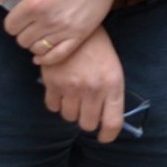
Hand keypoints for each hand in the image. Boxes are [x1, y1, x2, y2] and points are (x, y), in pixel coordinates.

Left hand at [0, 0, 117, 66]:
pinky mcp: (79, 35)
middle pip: (22, 40)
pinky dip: (46, 58)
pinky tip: (43, 52)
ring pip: (37, 49)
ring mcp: (64, 30)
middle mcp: (47, 20)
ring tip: (39, 33)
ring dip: (34, 43)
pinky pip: (57, 56)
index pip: (10, 26)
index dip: (12, 21)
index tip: (20, 15)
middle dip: (22, 32)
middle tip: (30, 23)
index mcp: (34, 3)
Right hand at [40, 26, 126, 142]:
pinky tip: (61, 90)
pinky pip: (52, 107)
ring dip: (71, 111)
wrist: (75, 28)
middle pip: (87, 124)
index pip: (113, 123)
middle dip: (87, 121)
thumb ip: (111, 94)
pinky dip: (56, 103)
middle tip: (87, 110)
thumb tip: (106, 121)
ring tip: (74, 96)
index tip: (104, 138)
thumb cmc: (98, 50)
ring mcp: (72, 88)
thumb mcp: (113, 69)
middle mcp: (93, 90)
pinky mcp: (53, 83)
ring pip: (69, 117)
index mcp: (113, 85)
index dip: (108, 135)